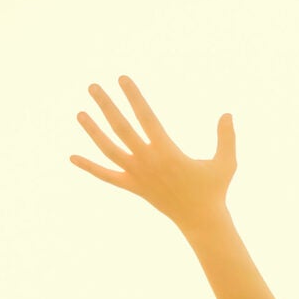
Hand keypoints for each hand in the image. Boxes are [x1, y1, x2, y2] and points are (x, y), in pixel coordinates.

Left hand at [71, 77, 236, 230]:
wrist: (201, 220)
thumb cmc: (214, 190)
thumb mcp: (226, 163)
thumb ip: (226, 138)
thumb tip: (227, 114)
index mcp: (167, 152)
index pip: (145, 117)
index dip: (133, 96)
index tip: (122, 79)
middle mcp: (148, 162)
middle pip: (121, 128)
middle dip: (106, 105)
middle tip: (93, 86)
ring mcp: (138, 175)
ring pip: (109, 149)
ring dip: (93, 131)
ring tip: (80, 113)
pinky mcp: (134, 188)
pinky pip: (107, 176)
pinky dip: (89, 167)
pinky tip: (72, 157)